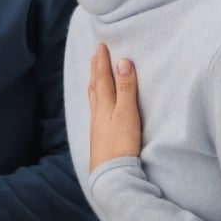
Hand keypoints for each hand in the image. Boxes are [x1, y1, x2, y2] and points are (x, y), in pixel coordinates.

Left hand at [88, 43, 141, 171]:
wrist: (111, 173)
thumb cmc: (120, 144)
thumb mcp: (127, 113)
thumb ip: (126, 89)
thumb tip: (122, 62)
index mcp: (104, 105)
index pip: (102, 78)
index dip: (102, 62)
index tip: (101, 46)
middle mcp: (98, 113)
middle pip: (95, 86)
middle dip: (95, 69)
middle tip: (95, 55)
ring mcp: (97, 125)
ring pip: (94, 98)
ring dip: (94, 82)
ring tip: (94, 73)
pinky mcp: (100, 135)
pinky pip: (96, 109)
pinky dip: (96, 98)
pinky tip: (98, 104)